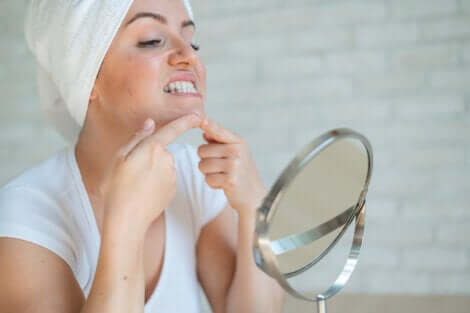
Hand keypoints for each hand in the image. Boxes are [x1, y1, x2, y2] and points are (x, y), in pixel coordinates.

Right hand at [101, 114, 202, 233]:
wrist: (127, 218)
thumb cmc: (117, 187)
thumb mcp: (119, 158)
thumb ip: (137, 138)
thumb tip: (150, 123)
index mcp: (152, 148)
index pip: (173, 130)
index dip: (186, 121)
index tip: (197, 115)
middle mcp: (166, 160)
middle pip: (161, 151)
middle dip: (150, 156)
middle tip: (131, 172)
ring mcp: (172, 175)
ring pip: (163, 166)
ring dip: (153, 171)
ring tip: (136, 184)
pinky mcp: (174, 189)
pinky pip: (166, 179)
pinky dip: (157, 183)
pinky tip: (145, 192)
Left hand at [197, 116, 266, 217]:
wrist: (254, 195)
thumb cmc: (240, 171)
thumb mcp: (234, 152)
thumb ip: (219, 141)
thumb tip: (205, 129)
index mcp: (238, 141)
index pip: (218, 131)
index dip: (209, 125)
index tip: (202, 120)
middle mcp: (237, 151)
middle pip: (202, 150)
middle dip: (206, 160)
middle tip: (221, 167)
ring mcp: (234, 166)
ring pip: (202, 165)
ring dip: (208, 173)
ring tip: (223, 175)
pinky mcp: (230, 180)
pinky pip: (208, 179)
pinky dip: (213, 184)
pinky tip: (224, 184)